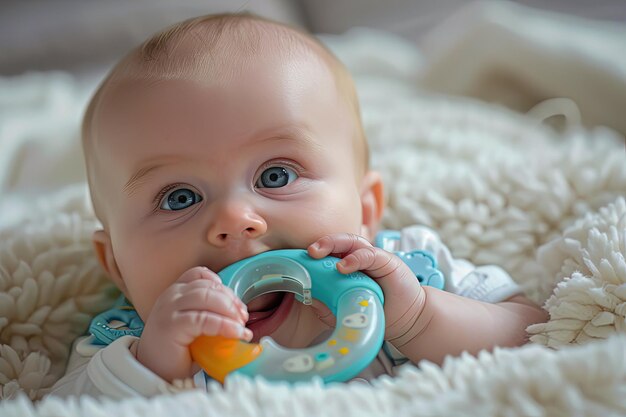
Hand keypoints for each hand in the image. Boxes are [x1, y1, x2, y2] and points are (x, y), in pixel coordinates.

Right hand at [136, 266, 251, 381]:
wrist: (153, 372)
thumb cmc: (176, 350)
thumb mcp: (194, 324)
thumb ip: (208, 312)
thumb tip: (239, 314)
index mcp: (176, 292)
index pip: (201, 275)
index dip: (223, 287)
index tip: (236, 304)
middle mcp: (171, 296)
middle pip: (208, 286)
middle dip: (231, 301)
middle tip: (243, 318)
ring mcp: (169, 309)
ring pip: (207, 297)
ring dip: (230, 311)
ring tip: (241, 327)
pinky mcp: (172, 325)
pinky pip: (204, 319)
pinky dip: (225, 325)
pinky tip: (237, 334)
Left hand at [308, 234, 424, 340]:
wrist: (407, 320)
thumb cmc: (376, 312)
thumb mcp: (346, 312)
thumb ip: (327, 307)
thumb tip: (305, 298)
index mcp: (348, 266)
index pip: (329, 252)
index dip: (315, 253)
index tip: (298, 260)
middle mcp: (359, 258)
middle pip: (338, 242)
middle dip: (321, 243)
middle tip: (309, 252)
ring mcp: (373, 258)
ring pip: (351, 241)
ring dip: (333, 243)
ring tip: (318, 254)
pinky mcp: (387, 261)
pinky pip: (369, 254)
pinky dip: (355, 257)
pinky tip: (342, 266)